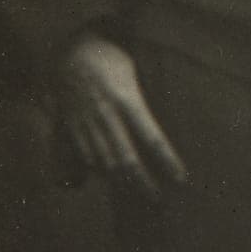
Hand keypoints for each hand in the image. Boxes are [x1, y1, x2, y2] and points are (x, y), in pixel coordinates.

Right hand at [59, 32, 187, 198]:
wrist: (70, 50)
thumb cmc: (110, 59)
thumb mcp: (132, 74)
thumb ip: (141, 101)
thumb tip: (156, 130)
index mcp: (127, 101)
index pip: (152, 139)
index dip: (166, 162)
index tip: (180, 180)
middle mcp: (107, 117)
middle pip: (127, 160)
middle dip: (143, 184)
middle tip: (158, 201)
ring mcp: (87, 125)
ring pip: (104, 164)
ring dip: (121, 184)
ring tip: (137, 198)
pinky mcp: (71, 129)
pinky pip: (83, 158)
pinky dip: (96, 173)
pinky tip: (108, 181)